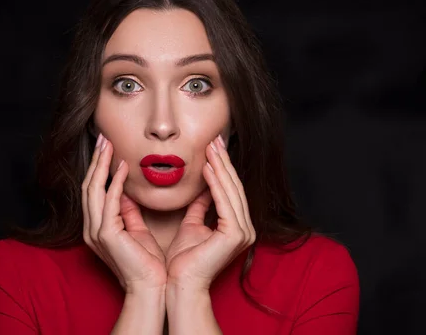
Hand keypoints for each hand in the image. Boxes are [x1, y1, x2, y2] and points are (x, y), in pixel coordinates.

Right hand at [82, 134, 166, 293]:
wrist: (151, 287)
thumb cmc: (147, 262)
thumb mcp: (136, 230)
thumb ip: (128, 211)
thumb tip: (125, 191)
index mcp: (98, 227)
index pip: (94, 190)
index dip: (99, 168)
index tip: (107, 147)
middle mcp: (91, 228)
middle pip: (89, 186)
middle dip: (96, 160)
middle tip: (103, 137)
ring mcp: (96, 231)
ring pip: (93, 189)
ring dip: (101, 165)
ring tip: (108, 144)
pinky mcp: (106, 235)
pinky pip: (109, 201)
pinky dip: (114, 182)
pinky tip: (123, 167)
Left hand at [165, 134, 255, 290]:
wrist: (180, 284)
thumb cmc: (183, 261)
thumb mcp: (192, 226)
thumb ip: (200, 208)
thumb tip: (201, 190)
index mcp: (237, 227)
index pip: (230, 191)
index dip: (222, 168)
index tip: (213, 149)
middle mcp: (245, 229)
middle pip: (234, 188)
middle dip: (223, 162)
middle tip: (215, 140)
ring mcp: (243, 232)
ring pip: (231, 191)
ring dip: (220, 167)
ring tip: (211, 148)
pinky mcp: (235, 234)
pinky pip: (224, 202)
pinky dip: (215, 183)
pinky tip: (208, 167)